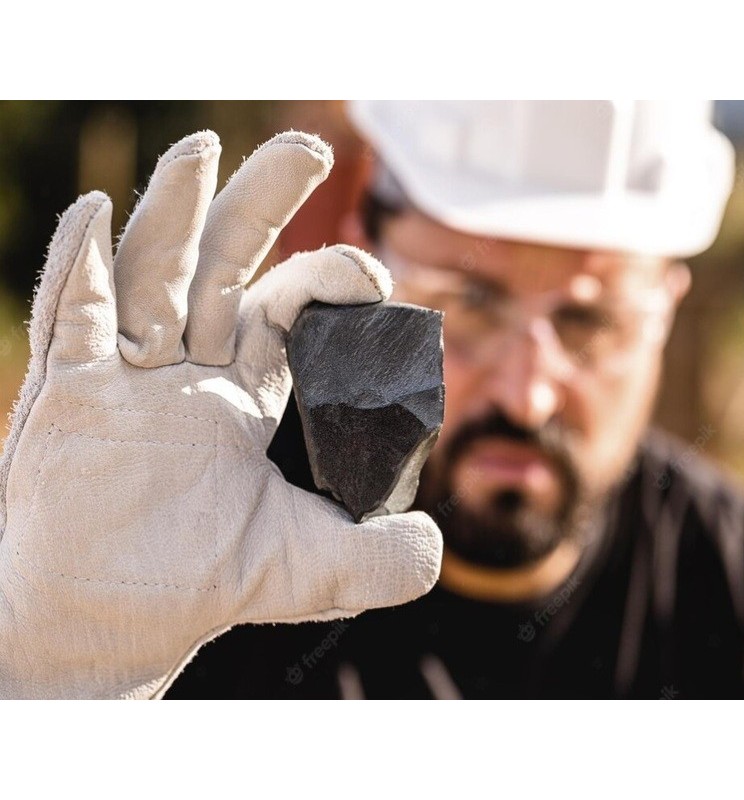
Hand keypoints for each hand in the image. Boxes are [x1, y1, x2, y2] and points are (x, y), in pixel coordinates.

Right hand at [0, 130, 441, 698]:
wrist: (113, 623)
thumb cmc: (200, 587)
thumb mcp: (309, 570)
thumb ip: (378, 557)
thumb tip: (433, 543)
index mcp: (245, 391)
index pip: (289, 308)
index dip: (328, 279)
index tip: (368, 274)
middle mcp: (189, 369)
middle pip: (227, 265)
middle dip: (264, 204)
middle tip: (311, 150)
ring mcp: (127, 374)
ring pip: (153, 271)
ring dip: (177, 211)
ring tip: (202, 149)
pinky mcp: (70, 393)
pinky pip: (73, 315)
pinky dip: (82, 264)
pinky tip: (98, 213)